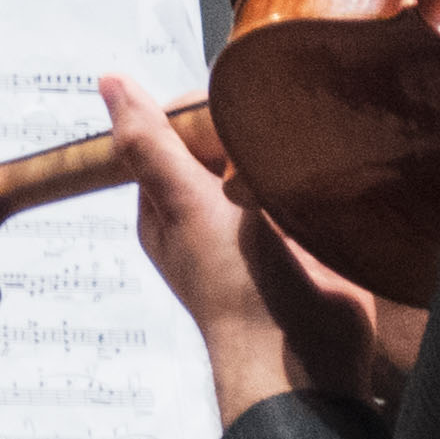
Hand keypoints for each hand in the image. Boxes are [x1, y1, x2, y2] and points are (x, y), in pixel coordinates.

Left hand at [100, 71, 394, 425]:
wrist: (304, 356)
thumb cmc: (234, 289)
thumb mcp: (185, 205)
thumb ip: (152, 146)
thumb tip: (111, 82)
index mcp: (168, 204)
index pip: (175, 129)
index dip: (200, 109)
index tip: (230, 105)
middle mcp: (211, 211)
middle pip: (227, 139)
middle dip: (248, 126)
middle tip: (270, 134)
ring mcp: (261, 222)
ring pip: (270, 157)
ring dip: (286, 147)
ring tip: (301, 150)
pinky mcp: (307, 232)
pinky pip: (310, 183)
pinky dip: (318, 172)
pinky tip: (329, 165)